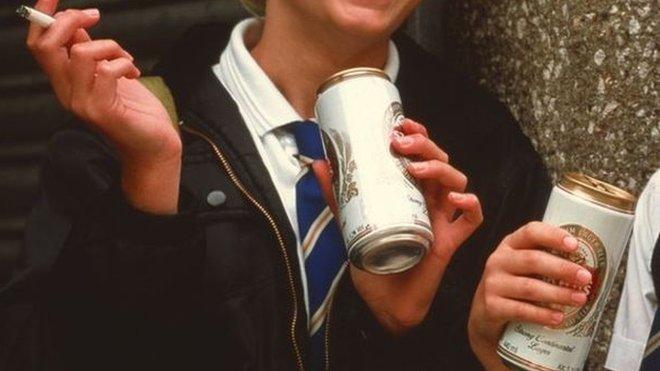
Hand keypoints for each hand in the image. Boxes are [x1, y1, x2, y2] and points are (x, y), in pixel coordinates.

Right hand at [26, 0, 180, 213]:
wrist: (155, 145)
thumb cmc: (135, 111)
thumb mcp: (109, 75)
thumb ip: (89, 53)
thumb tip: (77, 27)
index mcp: (65, 83)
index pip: (38, 46)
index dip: (42, 18)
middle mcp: (67, 93)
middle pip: (47, 46)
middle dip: (70, 20)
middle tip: (96, 17)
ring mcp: (82, 103)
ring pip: (82, 54)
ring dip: (110, 46)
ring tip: (126, 59)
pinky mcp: (102, 110)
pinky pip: (107, 70)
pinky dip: (124, 63)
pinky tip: (134, 73)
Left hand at [314, 119, 482, 332]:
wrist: (383, 302)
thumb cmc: (373, 259)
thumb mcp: (349, 222)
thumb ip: (337, 195)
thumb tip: (318, 162)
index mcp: (410, 192)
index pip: (421, 155)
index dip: (418, 135)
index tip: (400, 125)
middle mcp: (429, 201)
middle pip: (441, 162)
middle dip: (426, 146)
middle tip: (402, 143)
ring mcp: (441, 220)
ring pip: (457, 183)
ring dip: (441, 170)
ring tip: (417, 169)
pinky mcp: (450, 242)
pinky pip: (471, 220)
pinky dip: (469, 205)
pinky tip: (453, 201)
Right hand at [467, 222, 591, 369]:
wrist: (485, 313)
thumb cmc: (514, 285)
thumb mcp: (524, 266)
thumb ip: (547, 259)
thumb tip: (589, 265)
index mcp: (510, 245)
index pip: (531, 232)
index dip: (553, 236)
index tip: (575, 245)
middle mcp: (499, 260)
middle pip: (532, 260)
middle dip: (562, 269)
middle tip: (585, 278)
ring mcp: (493, 283)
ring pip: (529, 287)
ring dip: (558, 293)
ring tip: (579, 299)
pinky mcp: (491, 306)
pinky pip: (520, 310)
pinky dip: (542, 315)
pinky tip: (558, 317)